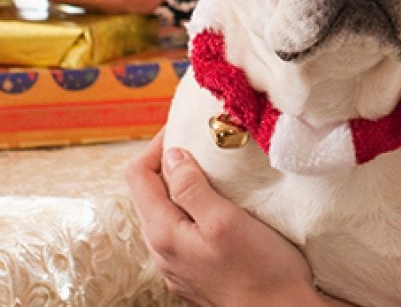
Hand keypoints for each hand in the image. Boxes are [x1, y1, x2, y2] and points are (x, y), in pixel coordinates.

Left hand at [125, 131, 338, 305]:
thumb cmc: (261, 272)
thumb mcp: (225, 219)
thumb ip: (192, 188)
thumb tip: (171, 156)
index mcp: (164, 234)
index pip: (139, 176)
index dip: (157, 145)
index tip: (184, 128)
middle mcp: (163, 252)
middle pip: (149, 194)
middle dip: (168, 163)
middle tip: (200, 144)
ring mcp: (177, 265)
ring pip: (166, 213)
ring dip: (182, 186)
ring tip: (212, 171)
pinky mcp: (194, 272)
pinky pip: (182, 231)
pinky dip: (193, 209)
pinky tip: (219, 205)